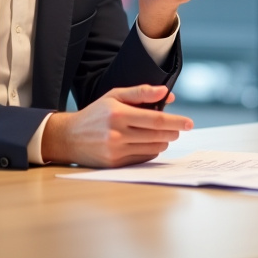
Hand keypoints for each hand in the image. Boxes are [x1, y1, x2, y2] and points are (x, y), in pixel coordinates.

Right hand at [41, 84, 192, 167]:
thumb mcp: (114, 96)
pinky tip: (150, 143)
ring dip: (164, 141)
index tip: (189, 122)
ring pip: (153, 148)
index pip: (156, 119)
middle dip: (173, 132)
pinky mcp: (115, 164)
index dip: (176, 121)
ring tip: (164, 134)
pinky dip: (152, 150)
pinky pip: (143, 158)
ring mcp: (115, 151)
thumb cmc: (95, 114)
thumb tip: (166, 93)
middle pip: (157, 135)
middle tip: (180, 128)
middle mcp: (116, 133)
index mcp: (118, 113)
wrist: (69, 137)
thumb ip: (141, 93)